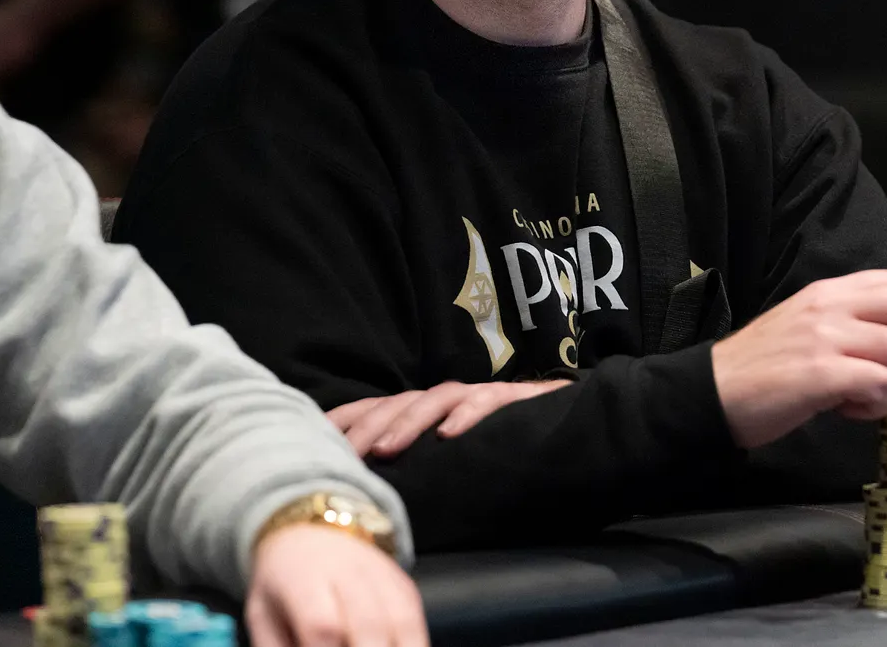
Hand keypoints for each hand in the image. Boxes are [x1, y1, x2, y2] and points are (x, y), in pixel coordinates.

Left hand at [247, 524, 425, 646]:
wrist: (310, 534)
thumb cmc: (284, 582)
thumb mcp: (263, 614)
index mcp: (304, 580)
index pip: (322, 623)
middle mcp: (347, 573)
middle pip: (368, 624)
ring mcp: (381, 576)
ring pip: (401, 621)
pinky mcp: (404, 585)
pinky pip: (416, 620)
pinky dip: (414, 643)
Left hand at [328, 379, 571, 457]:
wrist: (576, 426)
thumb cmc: (507, 449)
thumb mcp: (453, 461)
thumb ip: (419, 467)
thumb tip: (371, 491)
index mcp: (428, 412)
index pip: (376, 406)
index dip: (344, 419)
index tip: (310, 439)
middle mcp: (448, 400)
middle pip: (398, 402)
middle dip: (366, 426)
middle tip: (343, 455)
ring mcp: (480, 396)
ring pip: (435, 398)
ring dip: (406, 421)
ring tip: (385, 449)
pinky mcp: (513, 399)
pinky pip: (488, 401)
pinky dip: (468, 415)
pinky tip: (451, 435)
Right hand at [710, 269, 886, 448]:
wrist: (712, 391)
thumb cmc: (762, 367)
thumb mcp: (808, 327)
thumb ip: (852, 322)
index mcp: (827, 292)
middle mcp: (829, 307)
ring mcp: (824, 338)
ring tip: (863, 397)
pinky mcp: (819, 374)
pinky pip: (879, 385)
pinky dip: (875, 405)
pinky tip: (849, 409)